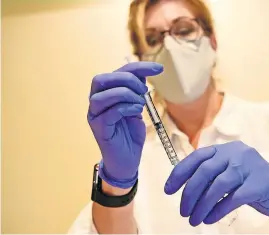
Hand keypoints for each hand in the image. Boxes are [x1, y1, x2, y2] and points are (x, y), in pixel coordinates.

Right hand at [88, 62, 162, 187]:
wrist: (127, 161)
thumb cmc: (130, 135)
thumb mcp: (136, 108)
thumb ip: (136, 92)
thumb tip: (142, 75)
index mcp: (106, 94)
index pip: (118, 72)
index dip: (138, 67)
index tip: (159, 69)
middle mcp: (96, 103)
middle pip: (102, 79)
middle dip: (127, 79)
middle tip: (144, 91)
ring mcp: (95, 116)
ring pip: (101, 95)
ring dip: (125, 95)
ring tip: (140, 104)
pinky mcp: (99, 129)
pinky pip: (109, 112)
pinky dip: (126, 108)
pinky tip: (137, 112)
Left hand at [164, 141, 268, 225]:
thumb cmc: (247, 181)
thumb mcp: (227, 171)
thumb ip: (209, 174)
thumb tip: (184, 189)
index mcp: (223, 149)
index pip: (196, 157)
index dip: (180, 173)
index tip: (168, 190)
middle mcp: (235, 153)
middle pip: (205, 171)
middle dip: (190, 193)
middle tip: (183, 211)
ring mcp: (249, 166)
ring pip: (219, 185)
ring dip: (202, 205)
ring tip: (193, 219)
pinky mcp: (260, 183)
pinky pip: (234, 198)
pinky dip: (218, 209)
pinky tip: (210, 218)